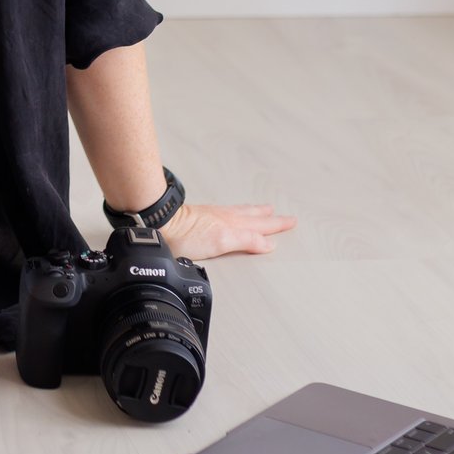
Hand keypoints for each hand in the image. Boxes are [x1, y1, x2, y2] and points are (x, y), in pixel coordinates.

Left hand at [159, 199, 297, 259]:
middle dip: (271, 218)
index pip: (261, 226)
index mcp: (234, 224)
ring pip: (242, 213)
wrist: (162, 224)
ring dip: (256, 212)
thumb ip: (246, 240)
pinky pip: (229, 212)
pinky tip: (231, 214)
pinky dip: (238, 212)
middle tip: (285, 216)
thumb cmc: (187, 234)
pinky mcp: (202, 217)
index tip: (291, 222)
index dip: (277, 226)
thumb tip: (268, 243)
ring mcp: (214, 216)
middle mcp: (226, 218)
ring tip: (264, 210)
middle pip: (254, 217)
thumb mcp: (222, 241)